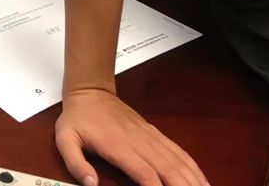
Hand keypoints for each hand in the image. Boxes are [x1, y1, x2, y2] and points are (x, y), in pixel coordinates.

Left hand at [55, 89, 209, 185]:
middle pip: (169, 170)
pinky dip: (193, 167)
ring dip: (194, 180)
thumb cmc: (78, 119)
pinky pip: (178, 152)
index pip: (145, 173)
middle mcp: (140, 142)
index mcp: (119, 146)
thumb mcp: (65, 139)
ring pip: (178, 161)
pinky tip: (202, 179)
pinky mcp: (155, 134)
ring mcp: (150, 137)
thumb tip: (91, 184)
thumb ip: (76, 164)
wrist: (91, 92)